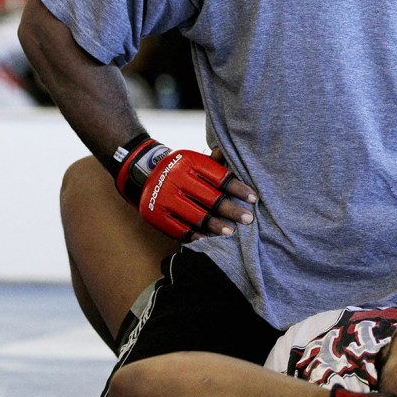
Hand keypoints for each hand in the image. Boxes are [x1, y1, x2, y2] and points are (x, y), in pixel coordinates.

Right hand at [114, 136, 257, 240]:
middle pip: (210, 198)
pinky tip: (209, 240)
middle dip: (231, 210)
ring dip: (216, 226)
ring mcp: (164, 198)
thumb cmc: (179, 168)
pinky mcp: (155, 215)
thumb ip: (214, 163)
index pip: (219, 176)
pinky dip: (196, 236)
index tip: (253, 198)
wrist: (142, 173)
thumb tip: (233, 156)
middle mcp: (175, 179)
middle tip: (248, 219)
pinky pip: (179, 229)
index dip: (238, 188)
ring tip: (232, 232)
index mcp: (188, 162)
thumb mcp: (193, 160)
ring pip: (196, 216)